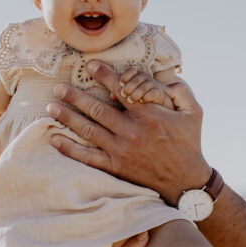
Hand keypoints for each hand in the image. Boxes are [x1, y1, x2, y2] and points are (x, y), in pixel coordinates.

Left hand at [47, 60, 210, 204]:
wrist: (185, 181)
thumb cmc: (189, 143)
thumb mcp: (194, 112)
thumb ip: (180, 90)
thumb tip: (164, 74)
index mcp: (149, 115)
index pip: (121, 89)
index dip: (104, 75)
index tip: (89, 65)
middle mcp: (132, 132)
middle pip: (96, 109)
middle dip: (75, 96)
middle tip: (58, 87)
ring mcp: (121, 151)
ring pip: (88, 130)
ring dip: (67, 117)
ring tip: (51, 107)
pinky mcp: (116, 167)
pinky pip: (88, 157)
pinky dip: (70, 148)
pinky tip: (55, 139)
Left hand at [116, 68, 174, 109]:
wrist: (158, 103)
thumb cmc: (139, 97)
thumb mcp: (128, 93)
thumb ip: (119, 93)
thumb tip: (112, 97)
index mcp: (136, 76)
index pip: (131, 71)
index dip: (125, 76)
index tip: (121, 84)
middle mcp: (145, 78)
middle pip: (137, 78)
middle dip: (129, 86)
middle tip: (123, 95)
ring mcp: (153, 85)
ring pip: (145, 86)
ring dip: (136, 93)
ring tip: (130, 100)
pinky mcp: (160, 94)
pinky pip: (154, 93)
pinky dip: (146, 97)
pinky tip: (141, 101)